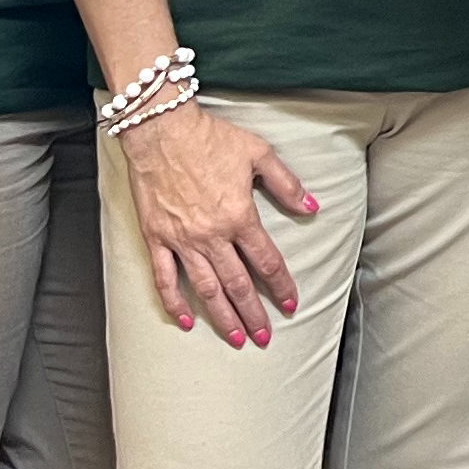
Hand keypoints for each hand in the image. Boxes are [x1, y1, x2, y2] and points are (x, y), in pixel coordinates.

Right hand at [119, 99, 317, 346]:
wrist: (161, 129)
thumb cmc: (210, 138)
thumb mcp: (258, 153)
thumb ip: (287, 184)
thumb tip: (312, 207)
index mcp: (240, 216)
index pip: (267, 261)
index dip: (281, 286)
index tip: (291, 304)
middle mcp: (212, 235)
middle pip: (239, 284)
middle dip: (255, 314)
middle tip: (265, 337)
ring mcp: (182, 239)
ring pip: (206, 288)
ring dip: (223, 317)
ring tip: (237, 338)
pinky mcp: (156, 237)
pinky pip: (165, 278)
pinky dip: (175, 302)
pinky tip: (186, 321)